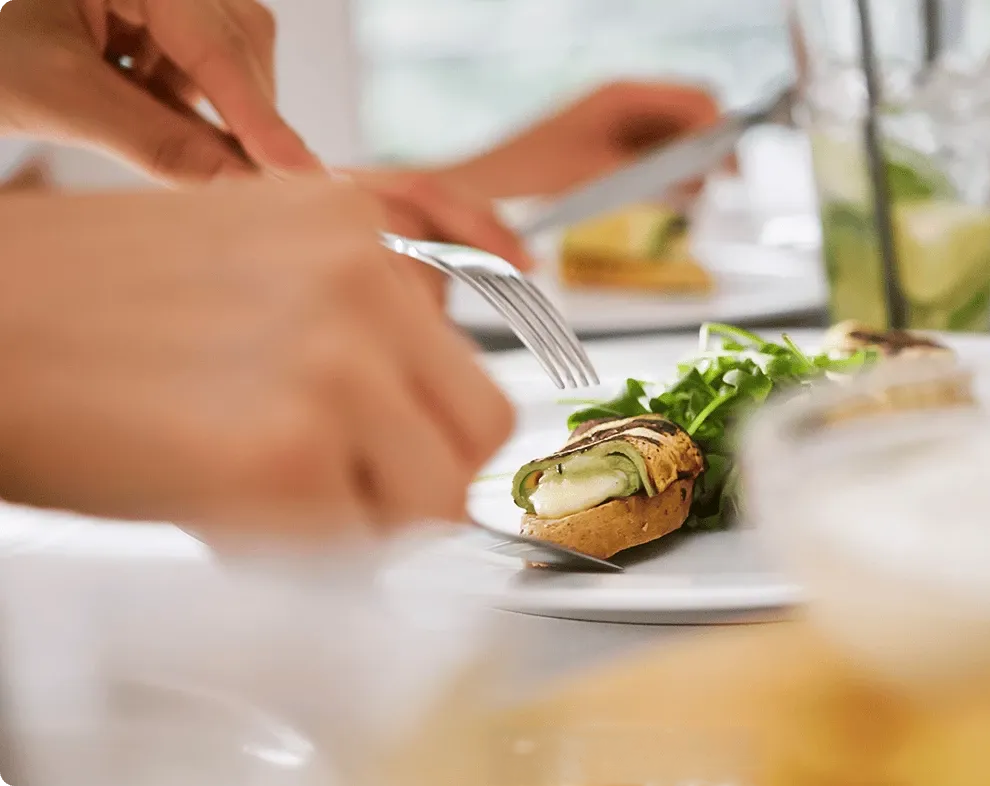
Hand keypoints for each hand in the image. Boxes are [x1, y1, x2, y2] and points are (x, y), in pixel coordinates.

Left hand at [0, 0, 318, 182]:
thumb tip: (239, 193)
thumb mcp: (57, 95)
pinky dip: (185, 99)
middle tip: (248, 184)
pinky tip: (145, 106)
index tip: (306, 177)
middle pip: (238, 39)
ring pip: (229, 53)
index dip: (261, 116)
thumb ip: (156, 142)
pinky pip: (198, 59)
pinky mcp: (154, 7)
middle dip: (241, 112)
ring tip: (144, 123)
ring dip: (212, 107)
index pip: (217, 41)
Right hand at [0, 179, 513, 547]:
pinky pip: (353, 550)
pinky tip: (222, 514)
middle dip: (421, 480)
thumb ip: (344, 321)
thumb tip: (407, 411)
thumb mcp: (244, 264)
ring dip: (366, 525)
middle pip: (482, 428)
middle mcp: (363, 278)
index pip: (468, 357)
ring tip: (271, 505)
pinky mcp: (285, 450)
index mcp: (353, 227)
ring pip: (435, 502)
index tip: (403, 455)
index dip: (432, 425)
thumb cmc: (73, 306)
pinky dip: (301, 557)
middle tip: (349, 499)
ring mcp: (335, 360)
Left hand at [436, 80, 723, 197]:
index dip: (721, 132)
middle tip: (719, 190)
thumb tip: (703, 172)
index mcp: (623, 94)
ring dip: (692, 167)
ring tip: (689, 200)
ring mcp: (618, 123)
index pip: (698, 99)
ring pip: (678, 139)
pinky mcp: (611, 147)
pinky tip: (666, 201)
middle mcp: (625, 101)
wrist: (478, 187)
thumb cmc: (529, 174)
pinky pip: (657, 157)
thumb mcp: (600, 175)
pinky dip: (669, 178)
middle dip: (711, 150)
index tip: (730, 171)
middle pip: (694, 115)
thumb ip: (655, 171)